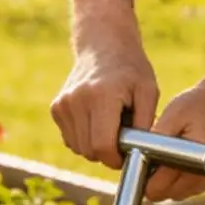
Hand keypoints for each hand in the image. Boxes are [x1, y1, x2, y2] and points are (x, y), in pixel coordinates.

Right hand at [51, 34, 158, 169]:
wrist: (102, 45)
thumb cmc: (130, 69)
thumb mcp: (148, 90)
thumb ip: (146, 122)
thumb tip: (139, 152)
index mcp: (101, 96)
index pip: (102, 145)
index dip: (116, 158)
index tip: (127, 154)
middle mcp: (76, 100)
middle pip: (89, 151)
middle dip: (107, 153)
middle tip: (122, 139)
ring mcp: (63, 104)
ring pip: (78, 148)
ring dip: (95, 146)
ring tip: (110, 126)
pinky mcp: (56, 108)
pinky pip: (70, 139)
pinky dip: (84, 138)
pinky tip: (96, 121)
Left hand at [144, 80, 204, 201]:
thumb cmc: (198, 104)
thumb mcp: (173, 114)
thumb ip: (157, 138)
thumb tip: (138, 159)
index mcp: (202, 157)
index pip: (162, 185)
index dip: (144, 180)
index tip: (138, 167)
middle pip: (171, 194)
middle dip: (156, 182)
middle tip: (149, 161)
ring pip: (181, 193)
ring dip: (169, 183)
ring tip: (164, 159)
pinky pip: (193, 187)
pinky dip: (183, 179)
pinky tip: (179, 160)